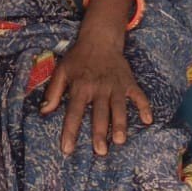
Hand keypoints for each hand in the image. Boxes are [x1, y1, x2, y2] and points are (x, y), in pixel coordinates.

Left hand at [40, 27, 153, 156]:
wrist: (99, 39)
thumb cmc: (78, 58)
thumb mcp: (61, 71)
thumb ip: (53, 91)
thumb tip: (43, 111)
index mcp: (81, 86)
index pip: (74, 111)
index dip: (70, 131)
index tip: (67, 149)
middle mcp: (99, 88)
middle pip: (99, 113)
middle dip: (100, 132)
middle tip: (100, 151)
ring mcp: (116, 85)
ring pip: (119, 107)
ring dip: (120, 123)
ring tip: (120, 141)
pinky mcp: (129, 82)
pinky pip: (138, 95)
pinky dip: (144, 107)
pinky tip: (148, 120)